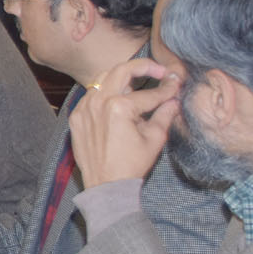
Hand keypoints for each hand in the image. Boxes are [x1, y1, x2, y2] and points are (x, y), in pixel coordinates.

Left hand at [73, 56, 180, 187]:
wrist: (106, 186)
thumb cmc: (131, 164)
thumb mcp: (155, 138)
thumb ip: (165, 113)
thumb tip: (174, 98)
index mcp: (119, 107)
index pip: (149, 92)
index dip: (167, 89)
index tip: (176, 83)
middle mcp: (98, 102)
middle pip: (122, 70)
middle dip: (143, 67)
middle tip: (158, 70)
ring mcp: (84, 108)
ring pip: (103, 79)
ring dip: (122, 77)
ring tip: (138, 84)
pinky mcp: (76, 117)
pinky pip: (91, 95)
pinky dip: (105, 93)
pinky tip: (117, 99)